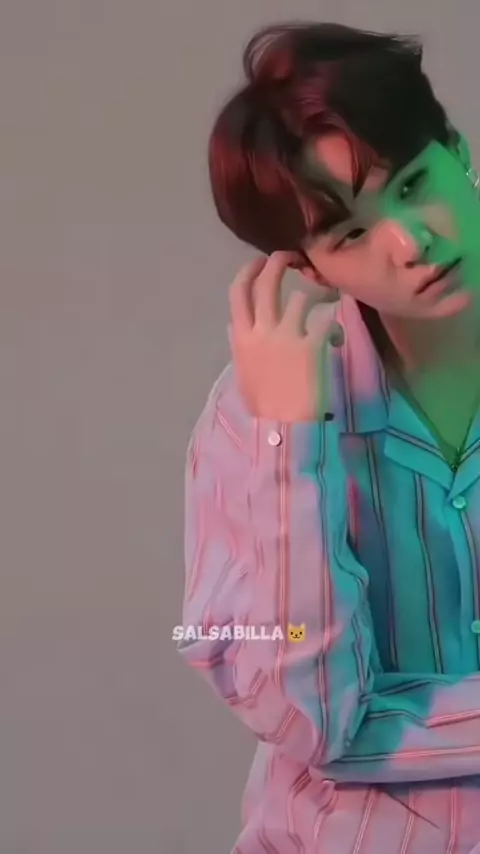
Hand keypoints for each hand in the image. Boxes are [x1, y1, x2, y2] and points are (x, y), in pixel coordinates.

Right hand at [228, 251, 343, 421]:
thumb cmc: (264, 405)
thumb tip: (237, 329)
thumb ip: (244, 347)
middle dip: (279, 264)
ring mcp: (287, 335)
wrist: (284, 426)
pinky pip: (327, 322)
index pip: (238, 293)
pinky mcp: (313, 344)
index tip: (259, 262)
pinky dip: (334, 329)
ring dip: (314, 302)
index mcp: (241, 338)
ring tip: (323, 317)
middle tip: (292, 259)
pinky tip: (337, 341)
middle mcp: (261, 330)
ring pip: (301, 299)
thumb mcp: (245, 373)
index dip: (248, 272)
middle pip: (267, 283)